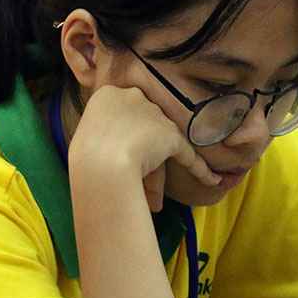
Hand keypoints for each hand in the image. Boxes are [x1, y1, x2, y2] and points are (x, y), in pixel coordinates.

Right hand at [69, 85, 219, 210]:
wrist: (101, 161)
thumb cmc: (85, 155)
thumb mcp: (85, 135)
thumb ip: (104, 134)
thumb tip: (119, 150)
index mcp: (109, 94)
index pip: (123, 112)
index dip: (121, 134)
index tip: (115, 149)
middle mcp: (135, 98)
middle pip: (142, 130)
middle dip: (140, 156)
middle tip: (131, 181)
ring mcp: (155, 116)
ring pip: (160, 146)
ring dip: (156, 175)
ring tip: (154, 202)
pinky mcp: (172, 136)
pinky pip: (188, 156)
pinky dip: (201, 170)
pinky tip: (212, 180)